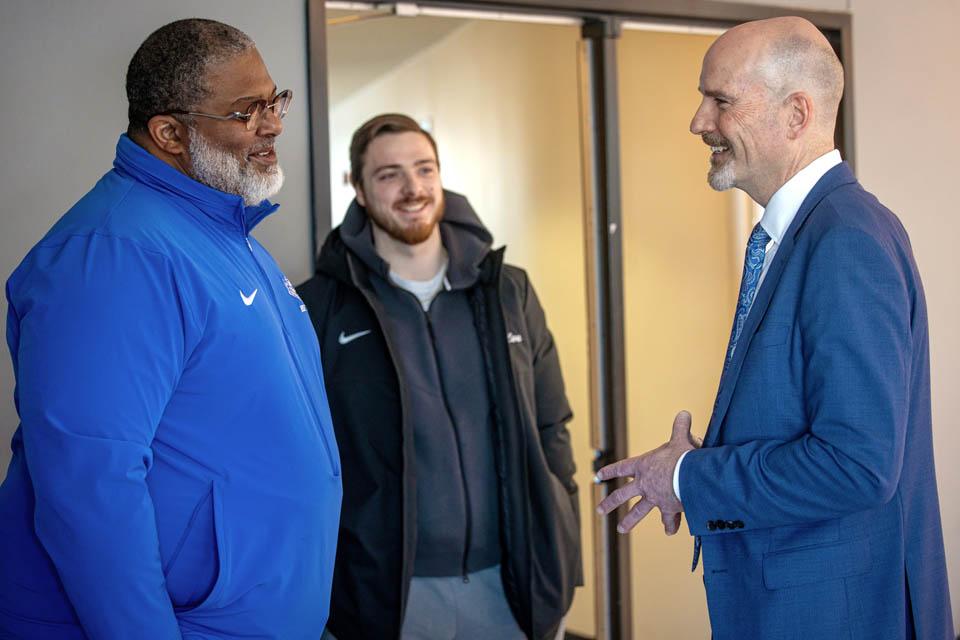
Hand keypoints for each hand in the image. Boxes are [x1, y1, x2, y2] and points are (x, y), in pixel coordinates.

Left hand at [595, 411, 700, 534]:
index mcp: (643, 466)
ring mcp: (654, 498)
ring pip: (638, 511)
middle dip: (610, 503)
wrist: (690, 477)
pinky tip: (669, 531)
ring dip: (629, 521)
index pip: (621, 467)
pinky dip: (670, 525)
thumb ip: (680, 427)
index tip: (597, 476)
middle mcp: (644, 484)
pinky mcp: (668, 509)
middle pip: (622, 495)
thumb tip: (684, 413)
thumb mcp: (680, 439)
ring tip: (620, 529)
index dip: (609, 471)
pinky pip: (668, 519)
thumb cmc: (682, 457)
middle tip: (599, 510)